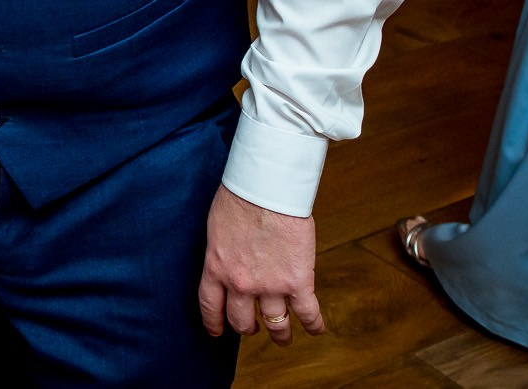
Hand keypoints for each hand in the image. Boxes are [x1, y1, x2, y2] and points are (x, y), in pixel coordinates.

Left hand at [198, 185, 324, 345]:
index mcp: (216, 269)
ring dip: (279, 334)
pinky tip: (316, 329)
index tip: (217, 332)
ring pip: (275, 324)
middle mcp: (240, 284)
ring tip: (283, 337)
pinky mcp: (298, 282)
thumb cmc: (239, 198)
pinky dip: (314, 324)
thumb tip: (227, 261)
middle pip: (241, 321)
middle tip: (253, 327)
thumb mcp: (217, 229)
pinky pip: (308, 313)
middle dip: (247, 327)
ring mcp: (270, 286)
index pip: (210, 306)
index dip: (213, 323)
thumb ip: (221, 253)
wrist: (266, 190)